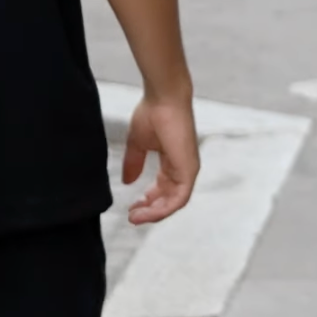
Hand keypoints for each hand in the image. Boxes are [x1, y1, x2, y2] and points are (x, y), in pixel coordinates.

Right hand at [122, 92, 200, 226]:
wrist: (163, 98)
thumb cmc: (153, 113)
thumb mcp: (138, 144)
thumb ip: (134, 163)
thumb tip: (127, 181)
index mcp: (172, 161)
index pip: (164, 188)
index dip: (148, 201)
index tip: (132, 208)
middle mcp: (182, 168)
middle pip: (169, 199)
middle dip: (149, 210)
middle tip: (133, 217)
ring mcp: (188, 169)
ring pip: (174, 203)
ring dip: (154, 213)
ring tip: (135, 217)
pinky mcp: (189, 170)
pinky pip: (179, 199)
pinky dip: (163, 209)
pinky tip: (146, 211)